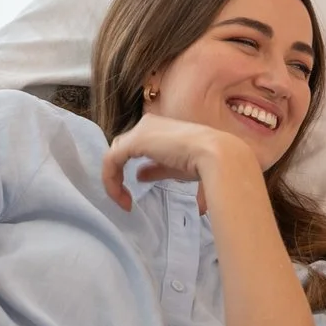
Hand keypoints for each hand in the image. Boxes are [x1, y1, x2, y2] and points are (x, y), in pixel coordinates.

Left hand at [100, 114, 251, 209]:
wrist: (215, 155)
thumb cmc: (203, 162)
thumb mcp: (174, 168)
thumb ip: (155, 169)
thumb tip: (139, 176)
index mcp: (159, 128)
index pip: (133, 146)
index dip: (127, 169)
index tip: (132, 195)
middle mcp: (147, 124)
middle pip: (121, 149)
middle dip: (118, 173)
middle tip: (123, 197)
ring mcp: (140, 131)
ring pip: (114, 154)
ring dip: (113, 179)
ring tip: (121, 201)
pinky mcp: (135, 141)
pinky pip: (111, 160)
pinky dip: (111, 180)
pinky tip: (120, 197)